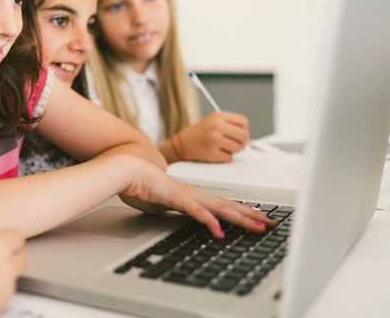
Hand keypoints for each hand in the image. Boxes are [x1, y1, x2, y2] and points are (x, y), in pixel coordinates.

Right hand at [118, 158, 275, 237]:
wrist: (133, 173)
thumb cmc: (147, 186)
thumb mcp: (168, 203)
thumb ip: (178, 209)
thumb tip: (183, 216)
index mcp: (196, 197)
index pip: (226, 205)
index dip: (245, 212)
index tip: (261, 218)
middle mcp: (198, 195)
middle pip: (231, 206)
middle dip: (253, 216)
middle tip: (272, 223)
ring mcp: (190, 197)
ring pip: (222, 209)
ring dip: (241, 219)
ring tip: (258, 228)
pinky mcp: (179, 199)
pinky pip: (198, 213)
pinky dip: (210, 223)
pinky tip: (219, 232)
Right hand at [169, 112, 249, 162]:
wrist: (183, 143)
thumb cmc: (201, 132)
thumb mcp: (214, 120)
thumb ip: (230, 123)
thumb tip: (247, 136)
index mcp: (218, 116)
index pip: (243, 121)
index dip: (244, 128)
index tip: (239, 132)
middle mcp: (216, 127)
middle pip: (244, 135)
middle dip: (243, 141)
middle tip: (237, 142)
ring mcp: (214, 140)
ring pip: (238, 148)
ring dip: (233, 150)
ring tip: (223, 146)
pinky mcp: (212, 153)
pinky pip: (229, 158)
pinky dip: (225, 157)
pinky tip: (217, 152)